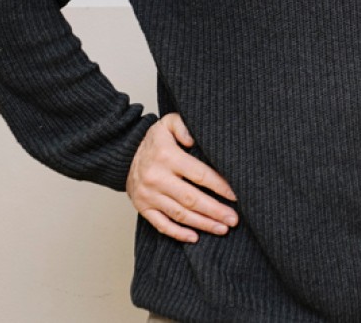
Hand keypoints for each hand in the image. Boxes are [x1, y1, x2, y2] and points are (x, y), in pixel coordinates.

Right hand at [127, 113, 238, 242]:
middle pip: (191, 199)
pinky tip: (195, 237)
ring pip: (179, 214)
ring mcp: (149, 196)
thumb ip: (183, 126)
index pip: (199, 174)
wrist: (124, 155)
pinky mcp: (143, 208)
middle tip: (234, 219)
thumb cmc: (155, 140)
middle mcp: (157, 178)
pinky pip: (161, 225)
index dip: (220, 186)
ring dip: (202, 224)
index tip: (236, 195)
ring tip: (222, 229)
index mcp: (167, 157)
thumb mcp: (168, 123)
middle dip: (215, 211)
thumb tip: (193, 139)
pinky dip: (178, 233)